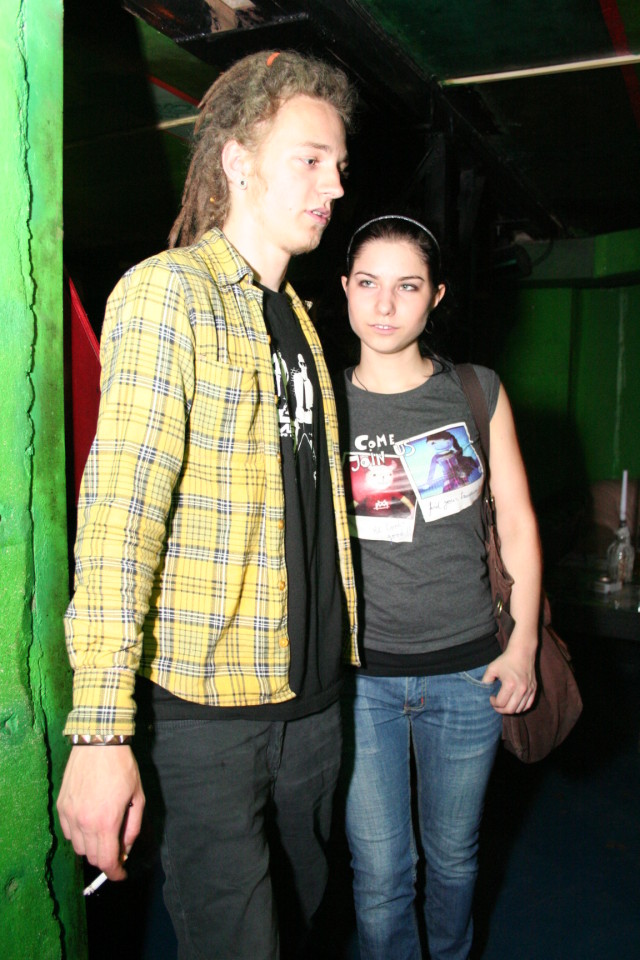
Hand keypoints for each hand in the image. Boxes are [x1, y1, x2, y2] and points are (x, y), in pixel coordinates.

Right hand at [57, 745, 144, 880]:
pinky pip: (68, 832)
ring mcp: (70, 815)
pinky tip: (89, 821)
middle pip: (92, 857)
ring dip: (92, 846)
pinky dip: (79, 834)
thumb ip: (132, 827)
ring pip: (78, 847)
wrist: (99, 743)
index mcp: (106, 822)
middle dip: (106, 858)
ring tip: (104, 830)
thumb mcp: (137, 797)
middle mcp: (84, 823)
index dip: (115, 873)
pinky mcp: (62, 806)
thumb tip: (125, 849)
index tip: (121, 874)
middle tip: (117, 848)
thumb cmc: (123, 768)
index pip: (106, 861)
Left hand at [482, 641, 536, 714]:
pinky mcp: (534, 689)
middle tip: (496, 705)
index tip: (491, 698)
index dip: (493, 703)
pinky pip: (528, 705)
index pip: (501, 703)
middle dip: (500, 710)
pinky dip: (520, 708)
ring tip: (504, 703)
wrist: (522, 651)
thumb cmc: (506, 660)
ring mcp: (529, 690)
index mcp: (510, 684)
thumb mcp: (492, 668)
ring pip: (519, 709)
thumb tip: (483, 692)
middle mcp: (521, 689)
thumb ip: (485, 681)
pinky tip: (514, 703)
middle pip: (510, 710)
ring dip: (510, 709)